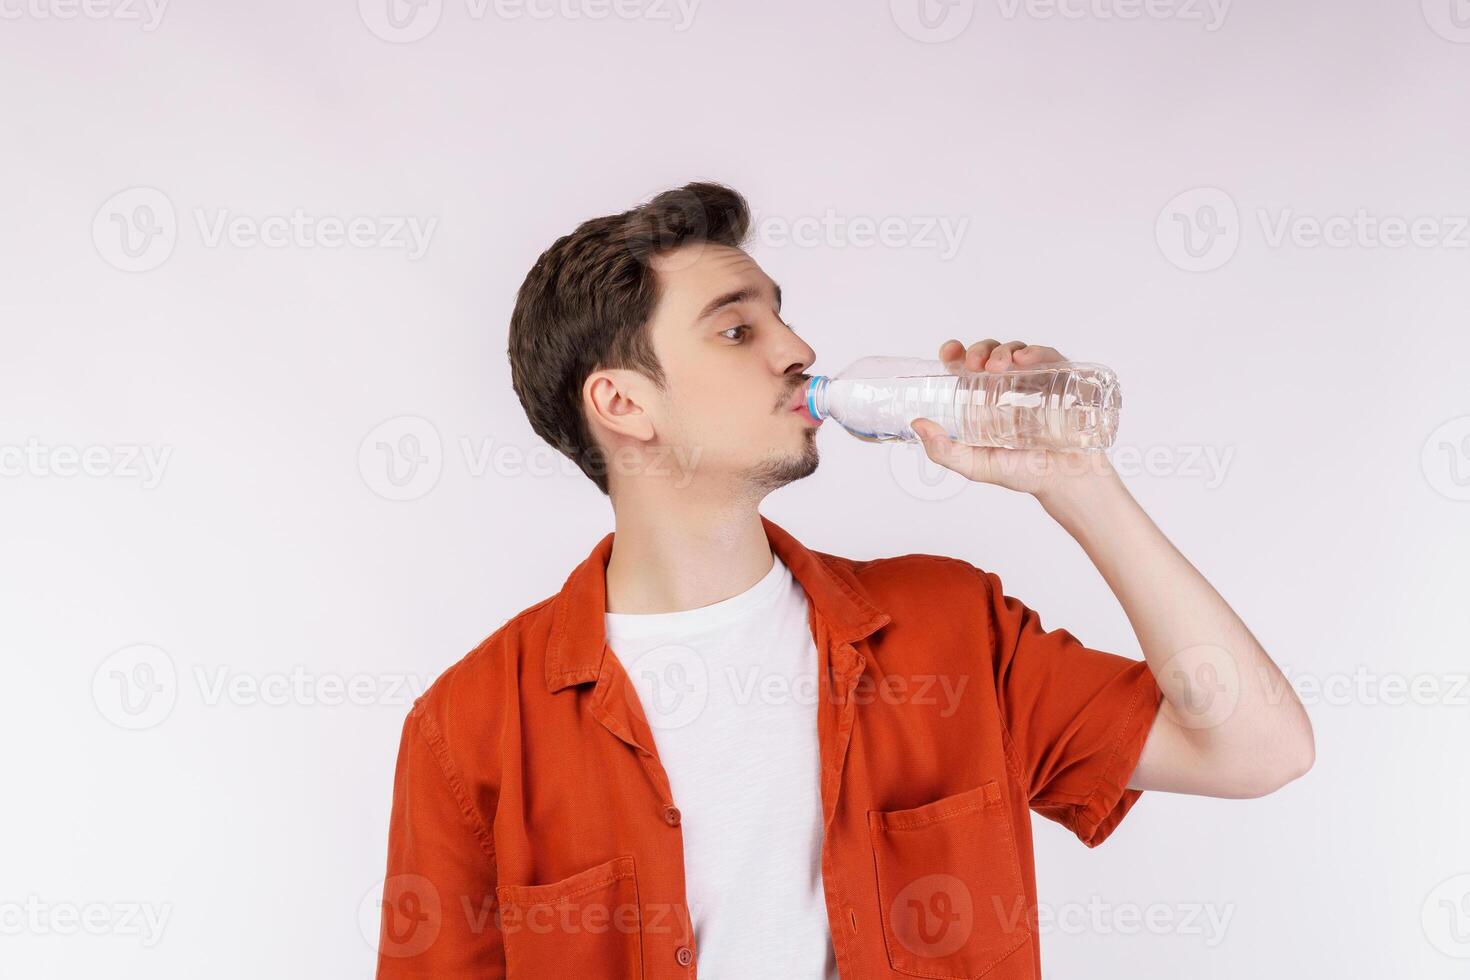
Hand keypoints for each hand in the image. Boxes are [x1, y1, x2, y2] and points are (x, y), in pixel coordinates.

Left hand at [910, 338, 1115, 497]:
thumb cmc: (1022, 472)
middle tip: (973, 365)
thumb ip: (943, 451)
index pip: (966, 367)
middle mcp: (1009, 386)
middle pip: (989, 353)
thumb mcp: (975, 465)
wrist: (1065, 481)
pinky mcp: (1062, 381)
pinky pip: (1049, 356)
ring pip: (1016, 350)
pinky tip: (1024, 359)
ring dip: (1003, 350)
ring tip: (996, 365)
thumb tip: (917, 424)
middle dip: (978, 350)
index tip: (949, 353)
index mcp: (985, 399)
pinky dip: (1035, 351)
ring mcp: (1036, 381)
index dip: (956, 353)